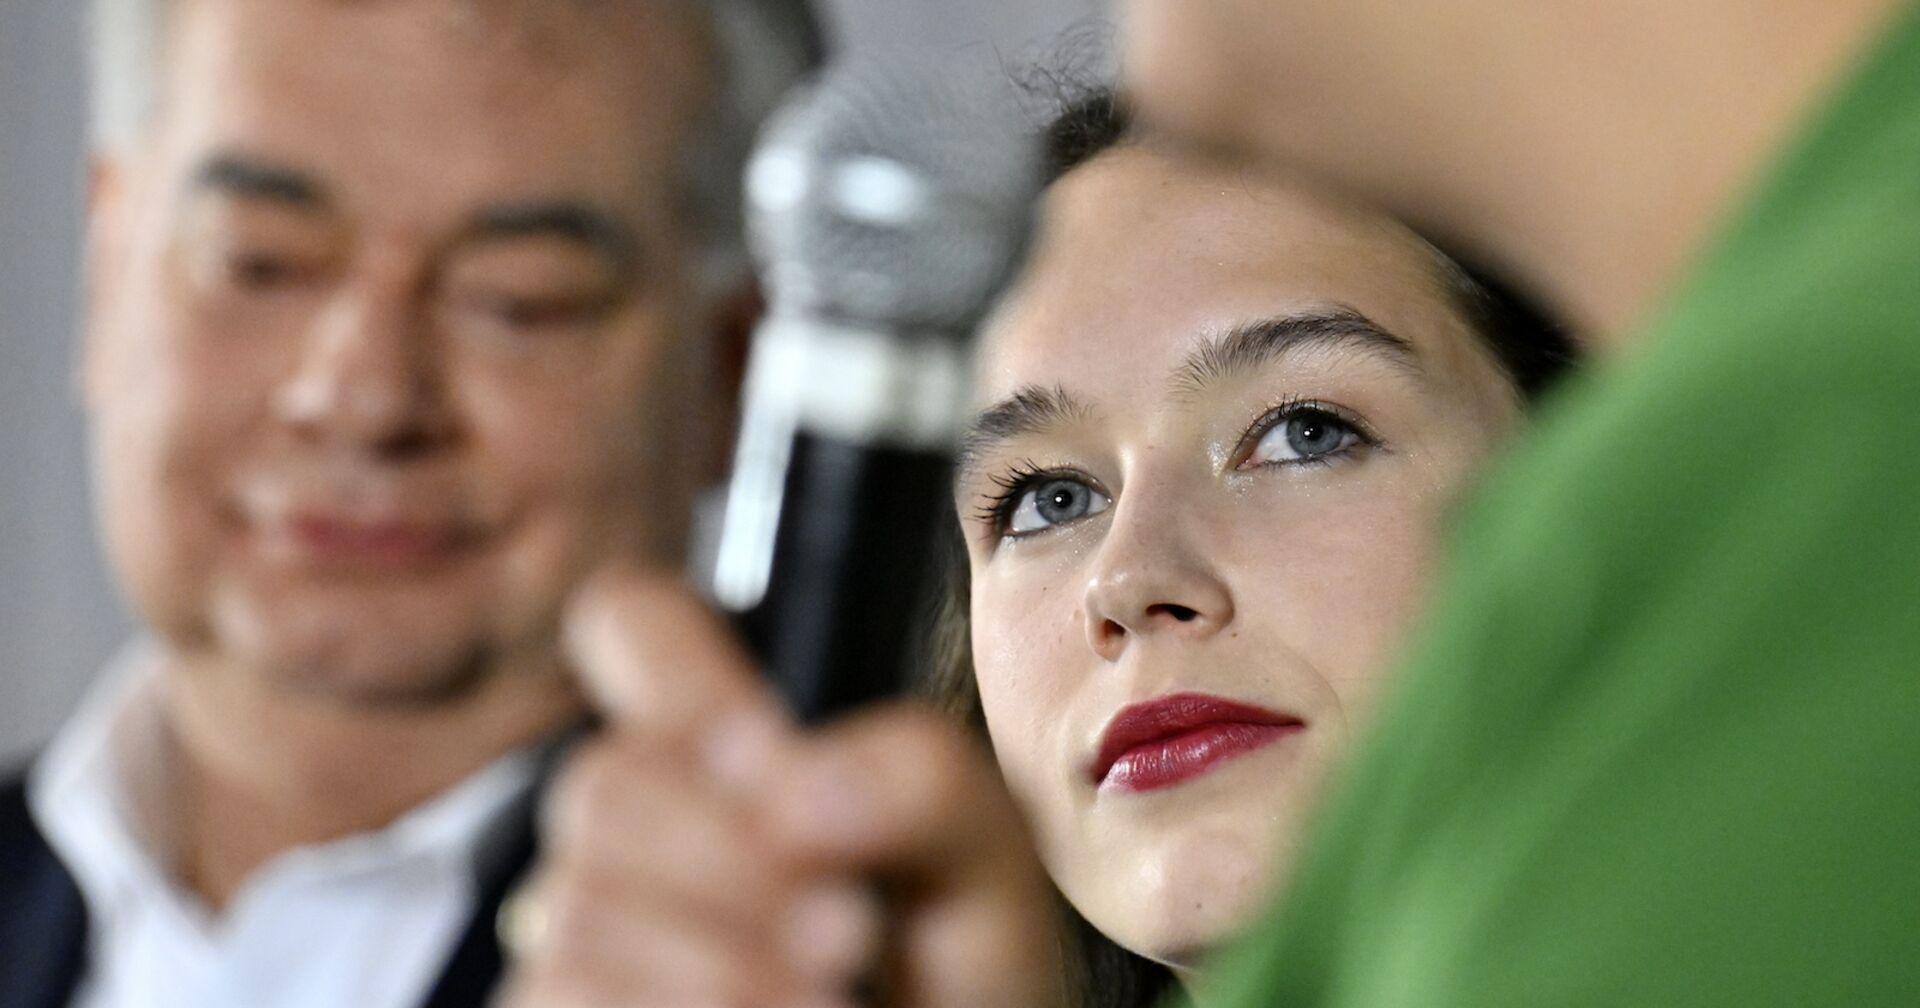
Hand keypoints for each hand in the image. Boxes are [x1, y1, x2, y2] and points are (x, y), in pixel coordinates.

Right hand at [494, 568, 1068, 1007]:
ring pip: (581, 908)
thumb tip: (792, 791)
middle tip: (848, 925)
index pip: (632, 630)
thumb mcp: (986, 859)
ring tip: (830, 995)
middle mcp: (649, 835)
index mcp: (739, 759)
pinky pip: (568, 994)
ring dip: (723, 965)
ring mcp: (595, 935)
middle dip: (731, 862)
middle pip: (604, 780)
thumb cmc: (965, 980)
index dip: (650, 643)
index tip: (757, 750)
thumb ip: (920, 780)